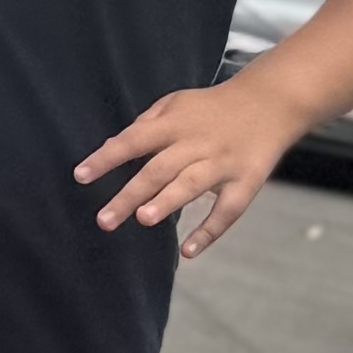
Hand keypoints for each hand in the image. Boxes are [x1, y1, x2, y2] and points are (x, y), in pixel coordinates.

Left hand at [75, 70, 294, 250]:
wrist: (270, 102)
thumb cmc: (213, 107)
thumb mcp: (176, 103)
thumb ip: (145, 125)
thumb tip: (112, 148)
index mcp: (175, 123)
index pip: (134, 140)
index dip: (107, 158)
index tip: (81, 176)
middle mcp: (197, 143)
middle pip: (159, 169)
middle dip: (130, 195)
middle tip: (104, 220)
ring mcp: (223, 163)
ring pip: (191, 185)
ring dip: (167, 203)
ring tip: (143, 219)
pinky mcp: (246, 182)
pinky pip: (228, 210)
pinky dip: (210, 230)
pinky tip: (189, 250)